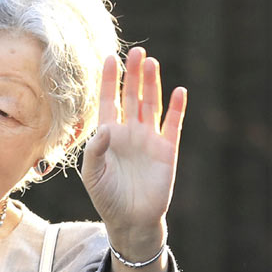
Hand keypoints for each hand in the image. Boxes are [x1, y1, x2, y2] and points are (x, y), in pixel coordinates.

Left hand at [81, 47, 186, 260]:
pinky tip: (178, 90)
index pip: (108, 101)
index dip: (109, 81)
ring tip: (151, 62)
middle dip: (133, 75)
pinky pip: (172, 124)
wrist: (130, 219)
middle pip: (132, 97)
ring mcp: (149, 139)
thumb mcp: (93, 175)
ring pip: (151, 104)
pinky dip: (177, 108)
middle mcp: (129, 132)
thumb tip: (104, 129)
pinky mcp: (167, 150)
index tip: (109, 57)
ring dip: (152, 84)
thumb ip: (95, 151)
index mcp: (108, 135)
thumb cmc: (106, 197)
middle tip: (136, 51)